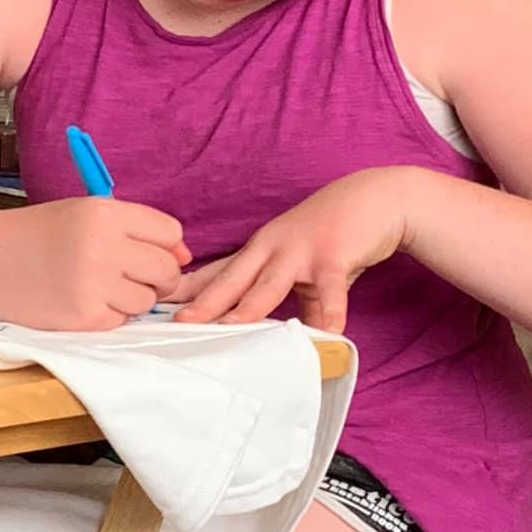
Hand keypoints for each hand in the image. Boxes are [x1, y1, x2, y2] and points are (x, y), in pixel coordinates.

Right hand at [0, 197, 191, 330]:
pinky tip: (83, 300)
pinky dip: (110, 314)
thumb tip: (186, 256)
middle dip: (157, 276)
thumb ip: (136, 230)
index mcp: (106, 213)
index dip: (164, 245)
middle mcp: (104, 246)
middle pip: (167, 269)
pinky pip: (123, 320)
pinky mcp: (84, 317)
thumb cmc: (38, 234)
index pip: (170, 233)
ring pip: (148, 299)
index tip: (145, 250)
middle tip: (128, 274)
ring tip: (98, 285)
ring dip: (132, 297)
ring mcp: (94, 284)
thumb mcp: (85, 214)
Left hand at [168, 168, 410, 332]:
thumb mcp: (299, 265)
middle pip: (231, 279)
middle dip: (203, 301)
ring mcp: (301, 251)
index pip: (216, 273)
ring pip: (268, 283)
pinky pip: (330, 289)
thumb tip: (270, 334)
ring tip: (229, 328)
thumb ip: (282, 296)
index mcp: (259, 251)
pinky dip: (328, 312)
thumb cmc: (331, 234)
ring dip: (248, 306)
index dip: (188, 290)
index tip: (157, 305)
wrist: (374, 198)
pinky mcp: (334, 255)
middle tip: (176, 322)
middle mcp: (272, 248)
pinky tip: (326, 333)